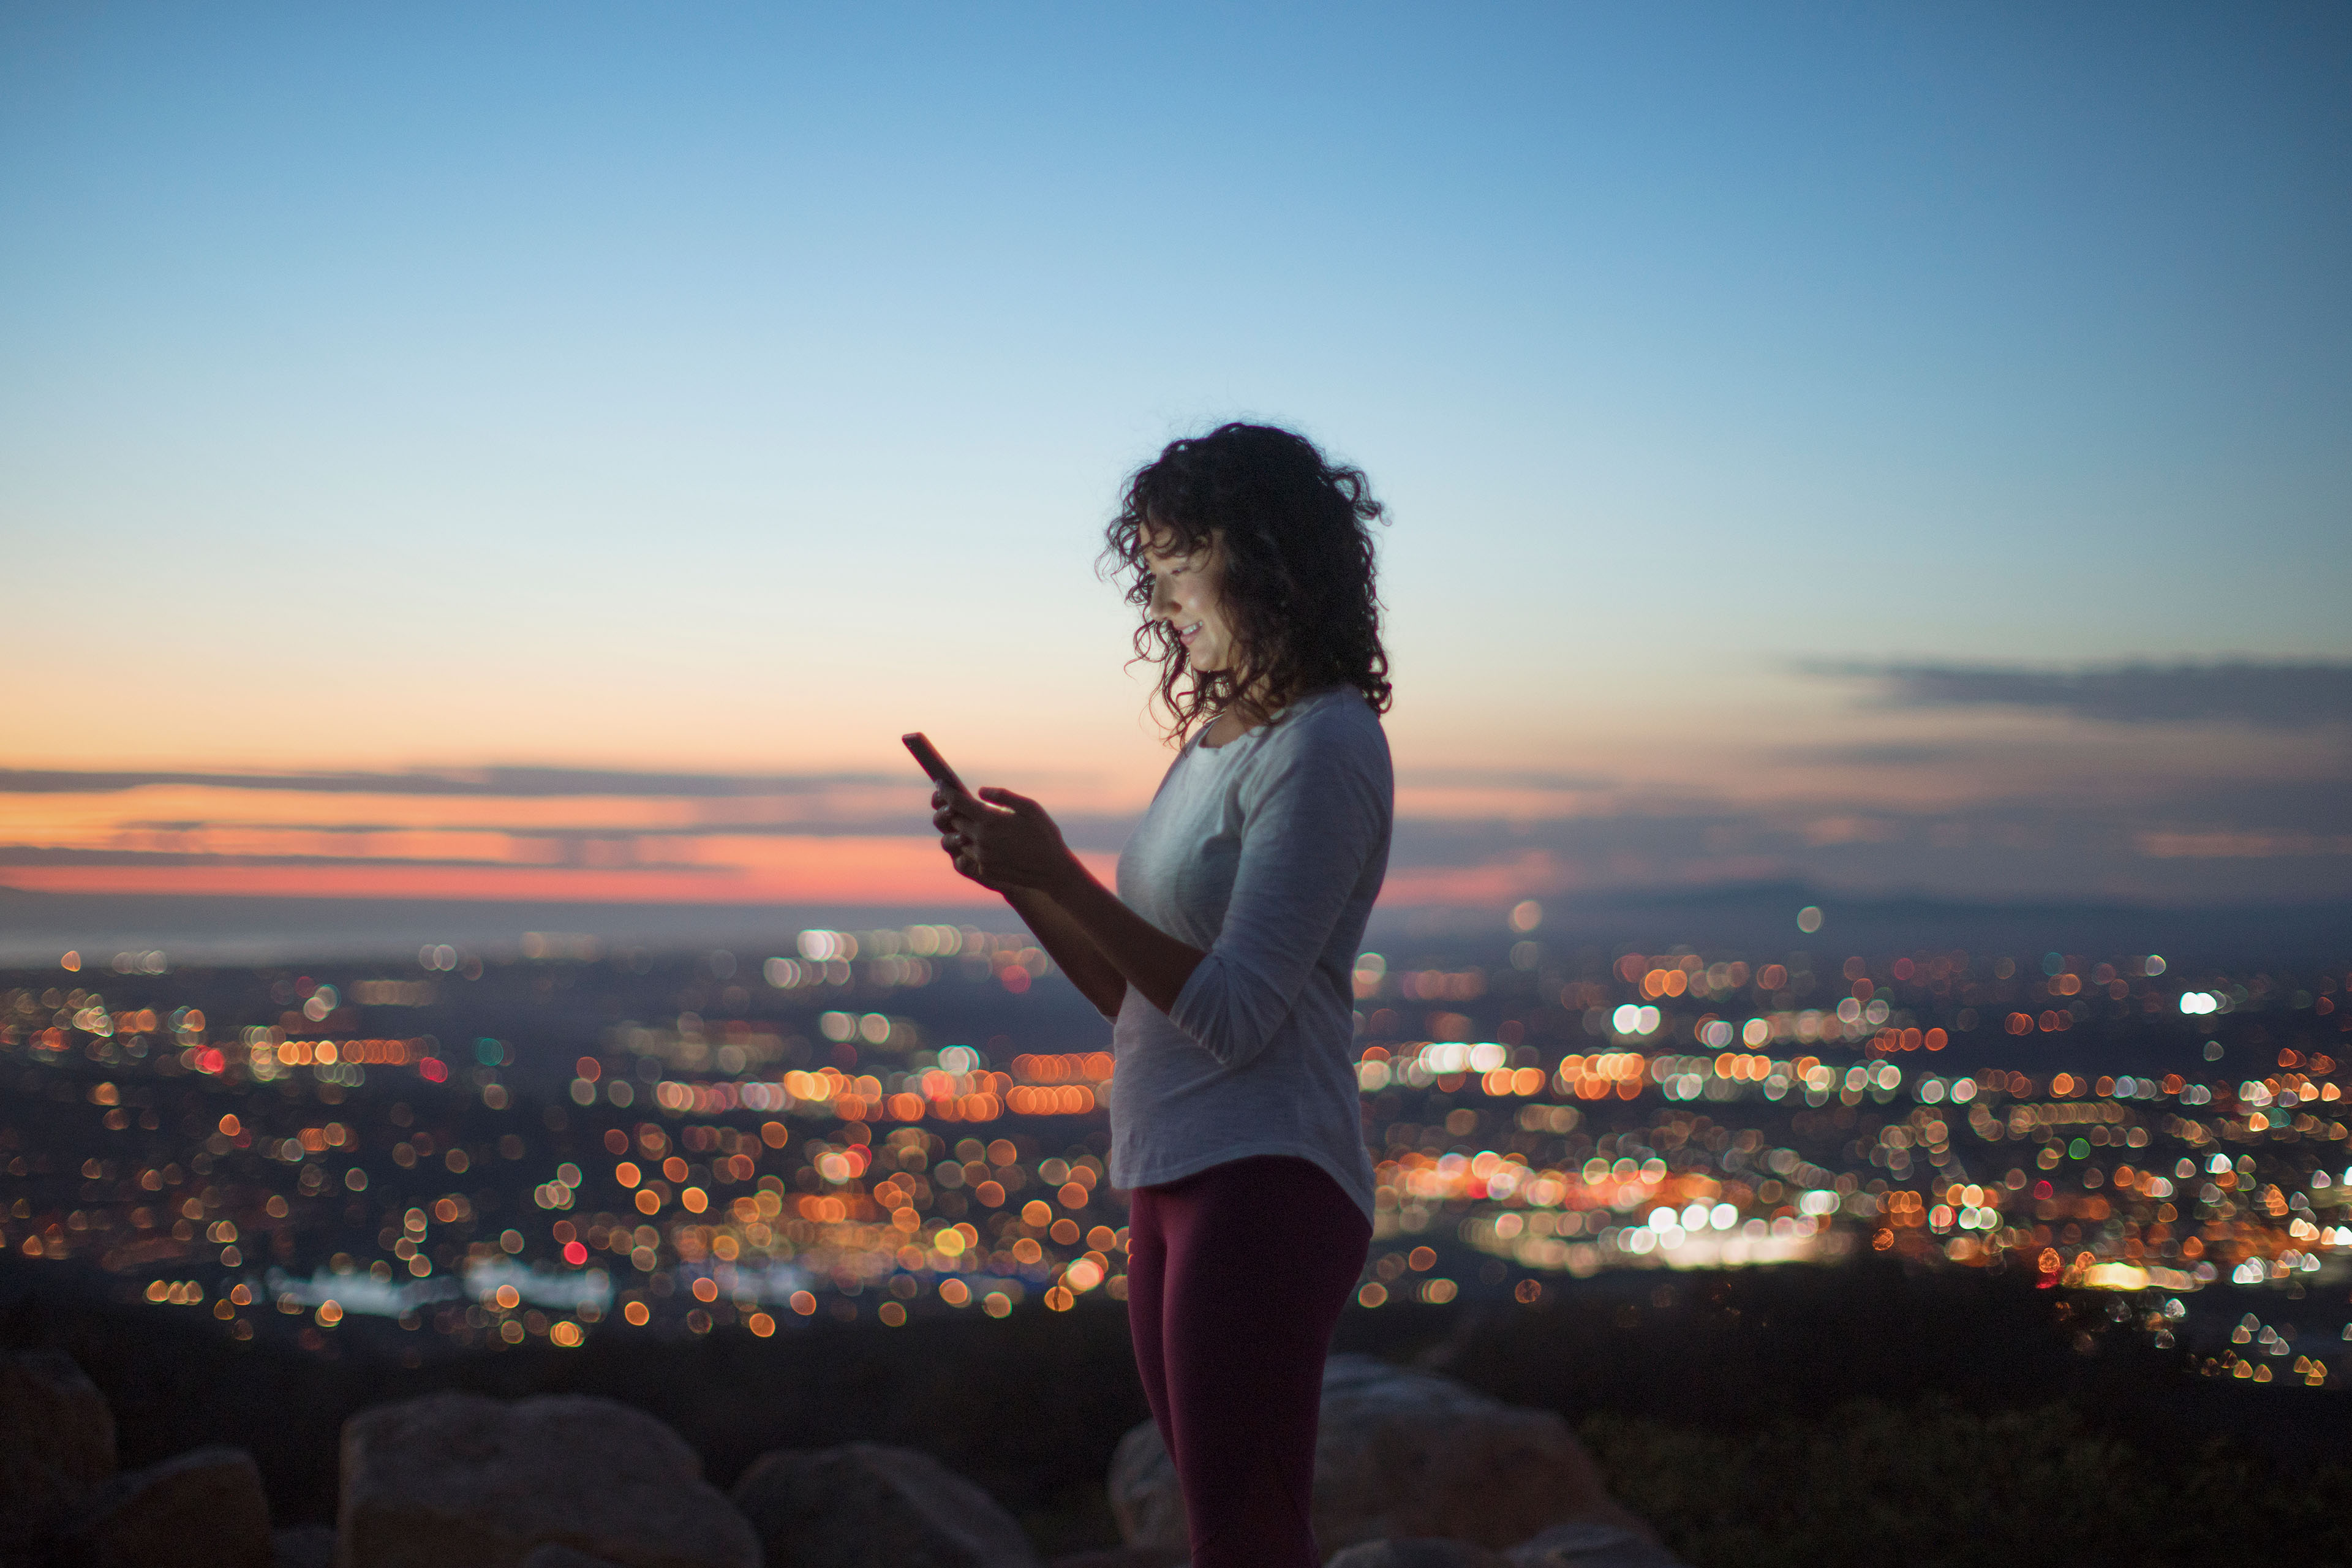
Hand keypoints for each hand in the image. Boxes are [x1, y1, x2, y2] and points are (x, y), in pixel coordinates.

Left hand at [933, 784, 1074, 893]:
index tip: (940, 783)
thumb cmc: (1045, 835)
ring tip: (979, 824)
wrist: (1053, 871)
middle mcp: (981, 839)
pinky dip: (974, 846)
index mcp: (990, 820)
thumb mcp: (1030, 807)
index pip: (957, 802)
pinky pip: (970, 854)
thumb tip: (980, 790)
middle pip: (955, 819)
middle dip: (955, 810)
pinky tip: (990, 843)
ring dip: (964, 829)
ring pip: (960, 838)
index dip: (946, 790)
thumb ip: (1003, 796)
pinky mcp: (984, 869)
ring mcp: (981, 856)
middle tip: (961, 803)